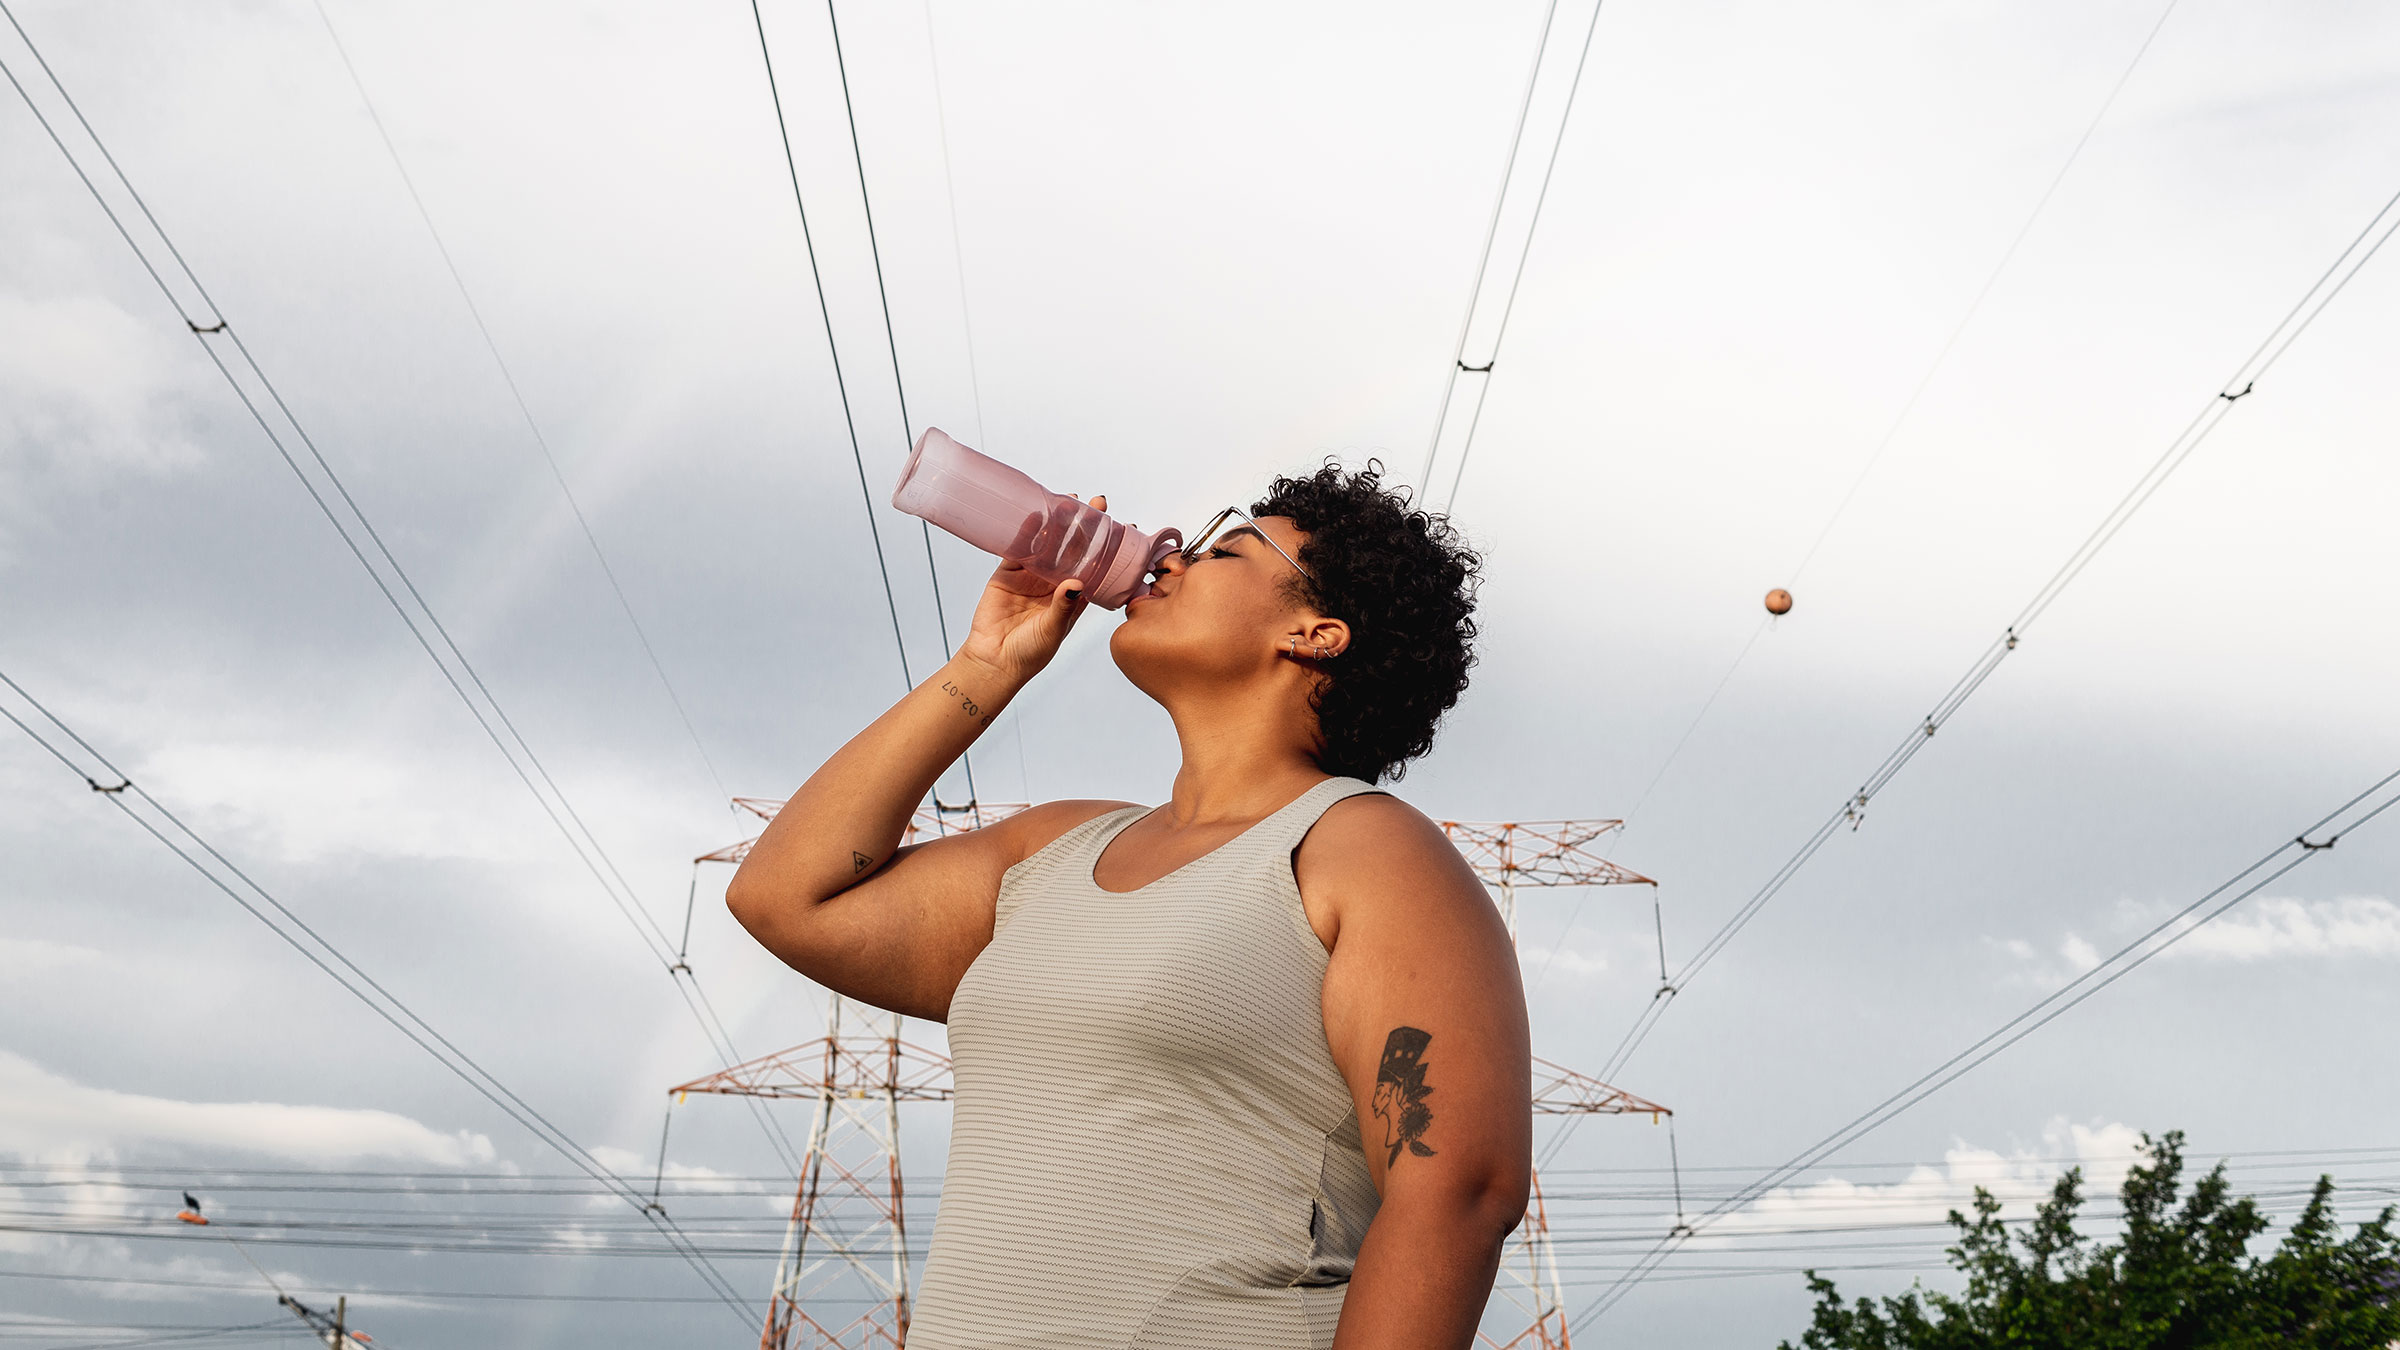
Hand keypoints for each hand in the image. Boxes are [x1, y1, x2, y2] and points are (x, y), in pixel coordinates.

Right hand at [956, 494, 1104, 685]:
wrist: (994, 660)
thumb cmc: (1030, 653)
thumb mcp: (1053, 629)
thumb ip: (1064, 606)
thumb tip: (1075, 583)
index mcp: (1074, 597)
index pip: (1094, 566)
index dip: (1105, 547)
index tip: (1119, 527)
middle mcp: (1055, 582)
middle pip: (1072, 548)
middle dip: (1084, 526)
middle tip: (1095, 504)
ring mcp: (1032, 576)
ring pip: (1047, 544)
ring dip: (1057, 524)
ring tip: (1068, 502)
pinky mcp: (1008, 573)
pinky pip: (1018, 549)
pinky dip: (1025, 532)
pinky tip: (1033, 517)